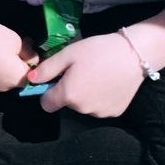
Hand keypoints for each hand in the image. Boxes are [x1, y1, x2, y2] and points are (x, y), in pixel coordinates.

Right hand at [0, 15, 38, 92]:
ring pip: (4, 75)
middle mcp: (5, 88)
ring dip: (6, 63)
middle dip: (20, 61)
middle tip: (16, 43)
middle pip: (19, 75)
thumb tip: (31, 56)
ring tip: (0, 46)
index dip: (34, 58)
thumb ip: (28, 51)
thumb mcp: (16, 40)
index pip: (35, 73)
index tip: (29, 45)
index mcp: (18, 79)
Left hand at [26, 33, 144, 118]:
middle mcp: (82, 109)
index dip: (48, 92)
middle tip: (82, 72)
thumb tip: (30, 79)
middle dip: (69, 91)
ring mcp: (100, 113)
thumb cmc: (98, 50)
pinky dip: (101, 99)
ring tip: (97, 76)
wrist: (134, 54)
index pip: (46, 104)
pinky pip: (100, 108)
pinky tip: (109, 83)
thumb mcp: (69, 54)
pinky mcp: (115, 113)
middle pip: (67, 104)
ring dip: (86, 96)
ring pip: (84, 107)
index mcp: (68, 95)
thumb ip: (47, 69)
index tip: (58, 80)